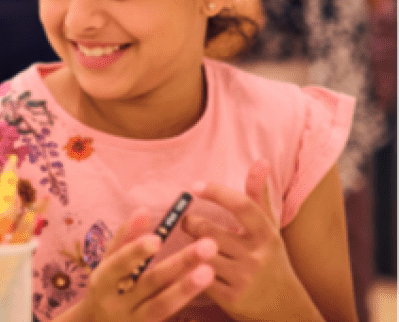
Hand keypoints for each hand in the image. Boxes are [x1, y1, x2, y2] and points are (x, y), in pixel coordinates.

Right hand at [61, 210, 216, 321]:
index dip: (135, 252)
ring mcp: (134, 321)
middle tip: (206, 246)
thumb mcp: (108, 263)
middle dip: (178, 265)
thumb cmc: (109, 288)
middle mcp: (116, 303)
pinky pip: (168, 319)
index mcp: (102, 281)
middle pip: (149, 284)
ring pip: (162, 306)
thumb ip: (125, 238)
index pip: (118, 265)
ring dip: (186, 288)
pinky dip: (185, 304)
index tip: (157, 239)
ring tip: (209, 270)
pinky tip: (205, 292)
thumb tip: (143, 209)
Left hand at [183, 161, 312, 319]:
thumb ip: (259, 195)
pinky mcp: (230, 298)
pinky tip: (183, 265)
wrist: (283, 307)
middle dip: (192, 224)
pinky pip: (197, 276)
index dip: (217, 192)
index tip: (195, 186)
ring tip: (187, 242)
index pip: (242, 206)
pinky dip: (187, 269)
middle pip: (209, 230)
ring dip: (187, 246)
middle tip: (188, 223)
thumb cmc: (269, 259)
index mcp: (266, 234)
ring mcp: (244, 278)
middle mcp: (257, 255)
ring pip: (200, 253)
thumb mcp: (268, 229)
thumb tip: (260, 160)